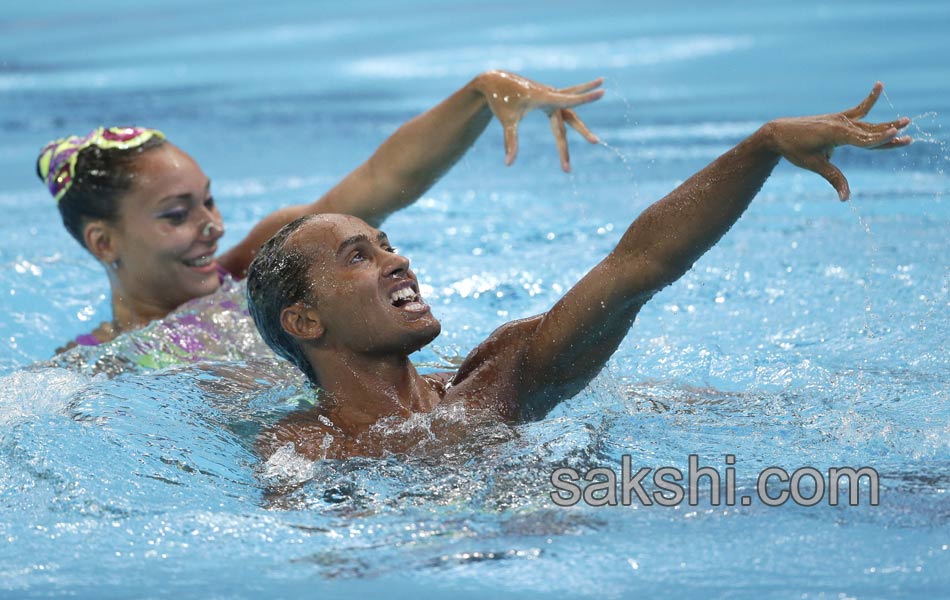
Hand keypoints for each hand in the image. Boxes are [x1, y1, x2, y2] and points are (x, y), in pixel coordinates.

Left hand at [475, 70, 603, 171]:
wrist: (494, 81)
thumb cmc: (500, 101)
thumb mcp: (507, 121)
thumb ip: (511, 142)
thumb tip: (509, 164)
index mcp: (543, 98)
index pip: (569, 101)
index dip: (585, 99)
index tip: (601, 92)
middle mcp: (549, 94)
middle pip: (570, 116)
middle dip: (581, 131)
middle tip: (594, 141)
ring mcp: (549, 95)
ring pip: (571, 105)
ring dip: (584, 103)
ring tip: (603, 90)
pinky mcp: (547, 96)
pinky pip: (566, 98)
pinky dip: (576, 96)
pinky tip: (589, 88)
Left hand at [764, 82, 911, 199]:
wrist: (779, 133)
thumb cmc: (795, 150)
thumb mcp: (814, 165)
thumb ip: (834, 178)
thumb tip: (845, 199)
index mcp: (835, 134)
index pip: (863, 139)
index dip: (880, 139)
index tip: (898, 135)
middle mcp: (840, 124)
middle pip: (870, 131)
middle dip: (888, 135)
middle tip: (908, 137)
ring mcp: (840, 119)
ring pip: (868, 123)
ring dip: (886, 124)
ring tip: (906, 121)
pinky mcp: (837, 118)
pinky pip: (857, 109)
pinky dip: (869, 100)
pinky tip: (879, 85)